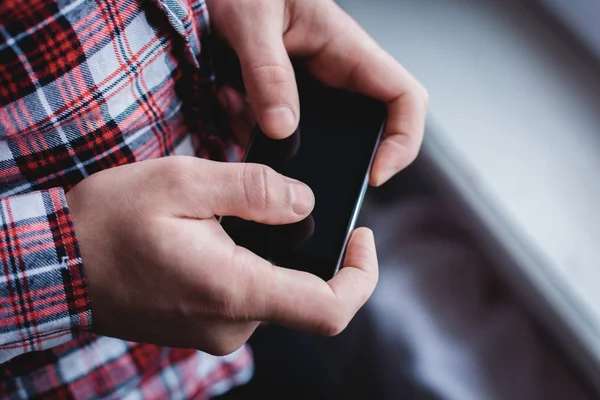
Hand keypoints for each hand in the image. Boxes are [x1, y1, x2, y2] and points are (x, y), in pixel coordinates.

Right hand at [67, 157, 377, 354]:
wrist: (58, 265)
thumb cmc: (109, 221)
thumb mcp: (183, 183)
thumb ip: (253, 190)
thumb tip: (305, 202)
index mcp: (234, 291)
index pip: (330, 308)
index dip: (361, 276)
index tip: (363, 238)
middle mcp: (232, 324)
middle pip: (304, 293)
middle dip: (307, 248)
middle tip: (282, 202)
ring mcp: (216, 331)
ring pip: (273, 291)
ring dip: (271, 254)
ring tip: (235, 214)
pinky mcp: (203, 326)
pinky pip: (247, 297)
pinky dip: (249, 265)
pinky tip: (220, 236)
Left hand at [207, 0, 428, 185]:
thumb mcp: (252, 20)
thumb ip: (267, 72)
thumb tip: (282, 128)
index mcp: (348, 49)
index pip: (405, 98)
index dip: (403, 141)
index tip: (375, 175)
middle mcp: (336, 73)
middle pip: (365, 129)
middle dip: (335, 155)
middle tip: (295, 167)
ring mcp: (310, 89)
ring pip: (314, 136)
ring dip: (278, 142)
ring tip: (237, 111)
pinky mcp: (283, 96)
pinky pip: (279, 129)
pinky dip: (251, 127)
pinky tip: (228, 102)